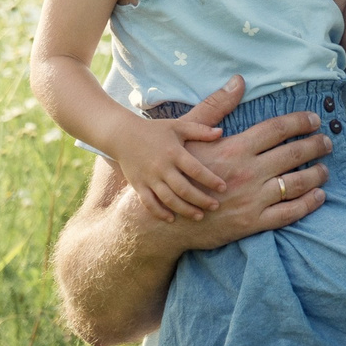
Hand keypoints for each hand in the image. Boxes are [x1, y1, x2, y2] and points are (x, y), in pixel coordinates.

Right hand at [106, 113, 225, 221]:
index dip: (211, 180)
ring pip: (168, 199)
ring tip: (200, 216)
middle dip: (201, 200)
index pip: (196, 170)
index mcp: (174, 153)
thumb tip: (221, 133)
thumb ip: (199, 130)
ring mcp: (149, 178)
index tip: (223, 188)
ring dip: (185, 210)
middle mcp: (162, 167)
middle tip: (216, 206)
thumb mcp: (177, 126)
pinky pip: (149, 203)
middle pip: (184, 189)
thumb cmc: (154, 130)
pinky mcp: (138, 185)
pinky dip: (159, 212)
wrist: (122, 135)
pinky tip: (172, 219)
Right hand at [113, 76, 333, 248]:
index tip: (315, 119)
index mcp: (235, 148)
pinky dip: (307, 204)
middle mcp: (248, 172)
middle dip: (316, 146)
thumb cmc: (175, 170)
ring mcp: (252, 199)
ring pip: (296, 184)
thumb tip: (238, 80)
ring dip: (316, 175)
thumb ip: (216, 106)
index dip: (301, 122)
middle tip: (328, 142)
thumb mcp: (188, 133)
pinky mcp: (252, 223)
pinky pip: (288, 214)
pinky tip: (318, 197)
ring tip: (325, 169)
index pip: (278, 129)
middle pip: (293, 154)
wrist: (164, 218)